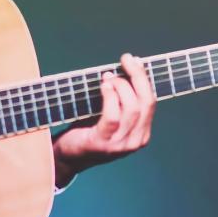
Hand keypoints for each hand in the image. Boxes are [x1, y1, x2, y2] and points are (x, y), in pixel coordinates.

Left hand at [52, 53, 155, 186]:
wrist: (66, 156)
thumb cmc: (88, 131)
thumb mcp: (112, 117)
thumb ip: (123, 101)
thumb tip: (128, 70)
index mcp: (142, 134)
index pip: (151, 102)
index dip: (144, 79)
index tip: (135, 61)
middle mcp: (135, 141)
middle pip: (146, 103)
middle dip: (137, 76)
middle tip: (125, 60)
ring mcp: (120, 145)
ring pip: (131, 108)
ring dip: (120, 86)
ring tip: (107, 76)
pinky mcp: (103, 144)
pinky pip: (113, 116)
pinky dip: (110, 97)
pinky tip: (103, 86)